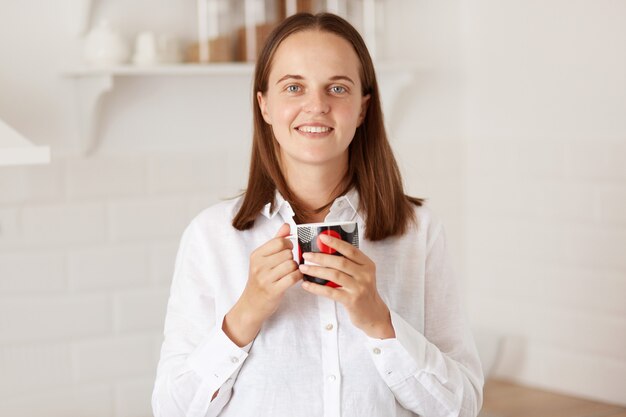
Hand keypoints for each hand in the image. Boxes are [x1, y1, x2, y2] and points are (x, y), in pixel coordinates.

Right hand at [223, 223, 302, 346]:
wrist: (251, 305)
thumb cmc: (260, 280)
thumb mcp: (263, 259)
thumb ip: (276, 241)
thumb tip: (286, 225)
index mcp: (256, 255)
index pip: (279, 241)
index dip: (289, 245)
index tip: (288, 251)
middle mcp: (259, 265)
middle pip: (287, 253)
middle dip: (292, 258)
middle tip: (288, 265)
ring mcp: (265, 278)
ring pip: (291, 264)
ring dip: (295, 268)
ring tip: (290, 272)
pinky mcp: (273, 290)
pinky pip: (293, 277)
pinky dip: (298, 277)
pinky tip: (294, 279)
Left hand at [299, 234, 395, 338]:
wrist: (372, 314)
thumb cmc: (362, 291)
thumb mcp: (361, 274)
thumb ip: (349, 263)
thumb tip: (325, 250)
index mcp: (367, 264)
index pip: (350, 250)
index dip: (336, 242)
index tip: (321, 237)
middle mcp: (365, 275)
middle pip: (340, 262)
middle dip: (321, 257)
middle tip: (306, 255)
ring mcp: (359, 288)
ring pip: (334, 275)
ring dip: (316, 270)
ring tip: (303, 268)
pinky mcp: (352, 300)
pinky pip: (330, 291)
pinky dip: (316, 287)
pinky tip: (306, 284)